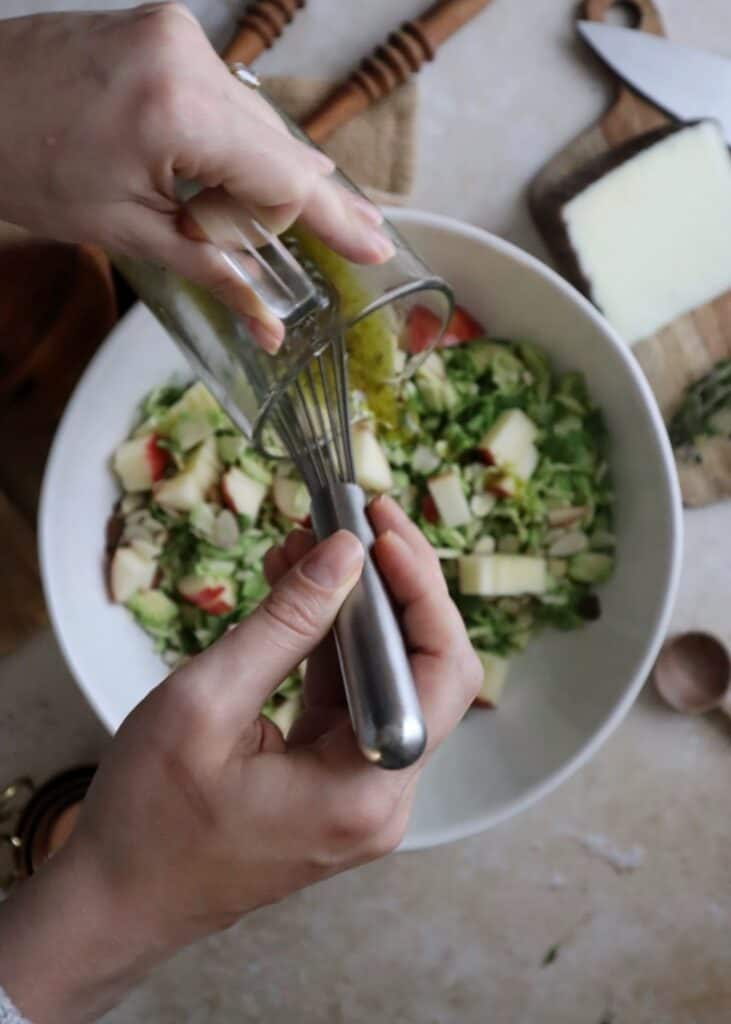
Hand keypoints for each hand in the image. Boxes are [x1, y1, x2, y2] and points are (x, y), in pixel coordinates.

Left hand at [0, 3, 392, 350]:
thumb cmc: (22, 164)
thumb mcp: (124, 231)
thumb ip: (213, 271)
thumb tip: (270, 325)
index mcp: (177, 107)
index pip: (283, 177)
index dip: (333, 221)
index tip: (376, 247)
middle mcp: (188, 55)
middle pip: (278, 147)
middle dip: (301, 203)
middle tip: (360, 236)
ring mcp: (177, 34)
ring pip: (256, 122)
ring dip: (264, 176)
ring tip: (277, 215)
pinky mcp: (166, 31)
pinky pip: (228, 97)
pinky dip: (235, 143)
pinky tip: (230, 176)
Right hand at [0, 498, 480, 1023]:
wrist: (114, 901)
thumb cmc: (148, 818)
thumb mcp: (206, 703)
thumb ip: (285, 624)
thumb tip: (344, 553)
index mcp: (365, 790)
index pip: (440, 674)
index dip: (423, 592)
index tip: (383, 530)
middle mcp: (381, 795)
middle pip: (422, 670)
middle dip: (390, 587)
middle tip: (353, 522)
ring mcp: (360, 790)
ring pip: (383, 678)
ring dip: (352, 608)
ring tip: (308, 544)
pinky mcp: (333, 780)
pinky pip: (347, 698)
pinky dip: (327, 643)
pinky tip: (296, 593)